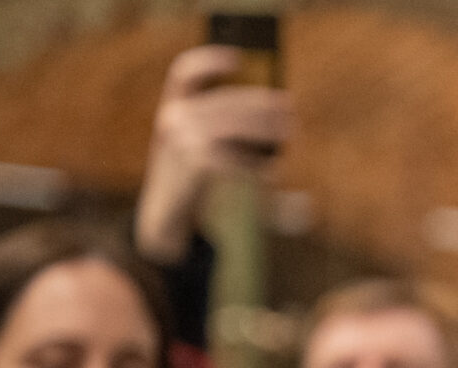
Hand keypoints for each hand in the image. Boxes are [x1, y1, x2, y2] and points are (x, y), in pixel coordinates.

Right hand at [136, 45, 290, 264]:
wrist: (167, 219)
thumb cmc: (194, 183)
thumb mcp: (204, 151)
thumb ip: (232, 135)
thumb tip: (277, 125)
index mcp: (174, 109)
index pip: (185, 73)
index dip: (210, 61)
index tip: (239, 58)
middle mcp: (173, 119)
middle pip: (224, 102)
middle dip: (261, 105)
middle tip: (290, 114)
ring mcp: (180, 141)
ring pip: (230, 125)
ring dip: (263, 128)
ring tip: (288, 135)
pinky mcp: (192, 165)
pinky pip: (231, 157)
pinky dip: (254, 165)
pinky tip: (270, 173)